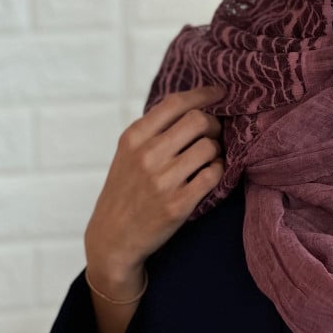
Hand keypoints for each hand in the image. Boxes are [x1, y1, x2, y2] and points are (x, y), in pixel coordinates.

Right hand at [84, 86, 224, 295]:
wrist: (112, 239)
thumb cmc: (125, 190)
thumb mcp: (127, 153)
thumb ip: (154, 129)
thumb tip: (195, 103)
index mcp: (133, 138)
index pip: (175, 103)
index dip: (204, 94)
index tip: (220, 93)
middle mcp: (147, 156)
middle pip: (198, 120)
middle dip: (214, 123)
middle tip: (214, 132)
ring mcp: (163, 181)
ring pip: (209, 147)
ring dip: (216, 149)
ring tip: (209, 156)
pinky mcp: (178, 205)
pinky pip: (213, 174)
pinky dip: (217, 170)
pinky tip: (210, 173)